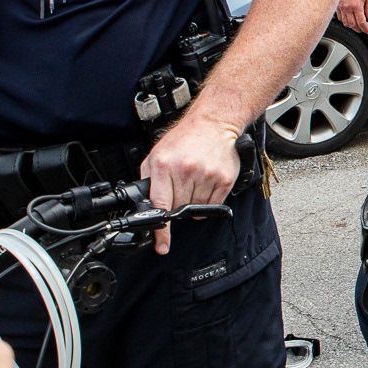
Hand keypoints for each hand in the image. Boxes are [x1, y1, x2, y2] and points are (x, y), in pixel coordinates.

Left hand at [141, 111, 241, 254]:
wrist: (213, 123)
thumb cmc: (185, 138)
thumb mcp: (157, 154)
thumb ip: (149, 179)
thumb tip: (145, 205)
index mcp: (164, 165)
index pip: (160, 205)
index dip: (160, 229)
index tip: (162, 245)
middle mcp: (185, 170)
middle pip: (178, 209)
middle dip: (177, 203)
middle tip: (181, 186)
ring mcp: (206, 175)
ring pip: (196, 209)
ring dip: (194, 201)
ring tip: (194, 180)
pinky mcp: (223, 179)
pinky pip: (213, 205)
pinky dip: (209, 200)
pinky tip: (206, 183)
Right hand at [336, 0, 367, 31]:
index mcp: (356, 6)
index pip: (361, 22)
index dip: (366, 29)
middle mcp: (347, 8)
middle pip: (353, 25)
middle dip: (359, 29)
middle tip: (364, 30)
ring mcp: (341, 8)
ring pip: (346, 23)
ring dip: (352, 27)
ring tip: (357, 26)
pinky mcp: (337, 7)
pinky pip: (340, 18)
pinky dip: (345, 22)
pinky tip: (350, 20)